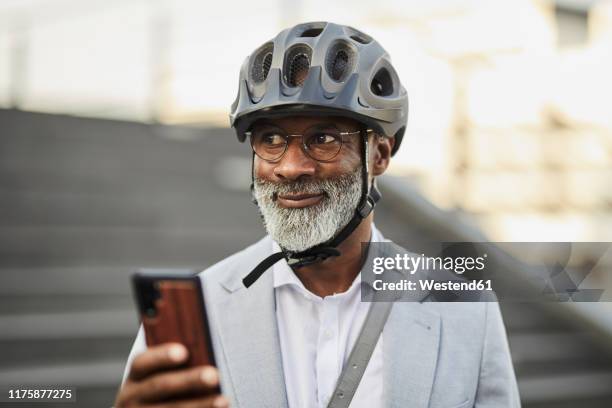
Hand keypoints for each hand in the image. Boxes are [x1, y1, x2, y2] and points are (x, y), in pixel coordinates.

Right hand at [114, 343, 228, 407]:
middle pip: (160, 386)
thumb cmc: (165, 387)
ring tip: (223, 400)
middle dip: (189, 381)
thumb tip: (204, 352)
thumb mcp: (159, 375)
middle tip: (214, 376)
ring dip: (200, 405)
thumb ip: (176, 363)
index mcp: (135, 376)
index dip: (162, 356)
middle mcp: (131, 397)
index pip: (142, 363)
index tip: (184, 352)